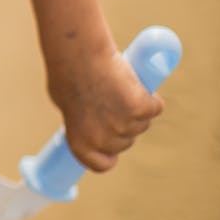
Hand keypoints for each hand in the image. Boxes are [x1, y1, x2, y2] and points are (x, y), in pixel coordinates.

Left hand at [47, 45, 164, 171]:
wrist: (78, 54)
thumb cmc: (67, 73)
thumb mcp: (64, 104)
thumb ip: (80, 118)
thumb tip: (89, 120)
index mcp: (79, 143)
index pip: (100, 164)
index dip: (109, 156)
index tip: (112, 149)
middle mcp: (102, 140)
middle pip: (126, 141)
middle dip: (123, 125)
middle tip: (112, 102)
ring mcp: (122, 125)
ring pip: (142, 124)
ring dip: (137, 110)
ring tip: (119, 88)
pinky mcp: (140, 108)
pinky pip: (155, 108)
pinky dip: (151, 98)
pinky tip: (138, 85)